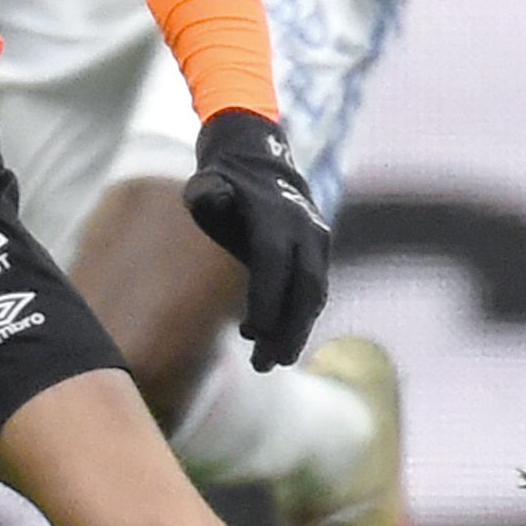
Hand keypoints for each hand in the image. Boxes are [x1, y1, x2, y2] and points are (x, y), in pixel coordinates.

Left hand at [183, 108, 330, 369]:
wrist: (261, 160)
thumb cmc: (222, 180)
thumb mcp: (206, 183)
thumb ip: (209, 194)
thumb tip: (215, 199)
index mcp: (276, 216)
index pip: (274, 265)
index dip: (266, 300)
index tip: (250, 334)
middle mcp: (305, 230)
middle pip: (304, 289)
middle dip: (288, 329)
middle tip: (266, 364)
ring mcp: (318, 241)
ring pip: (314, 295)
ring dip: (296, 332)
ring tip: (270, 363)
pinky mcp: (319, 254)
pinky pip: (314, 292)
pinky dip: (299, 319)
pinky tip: (279, 343)